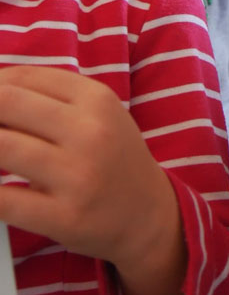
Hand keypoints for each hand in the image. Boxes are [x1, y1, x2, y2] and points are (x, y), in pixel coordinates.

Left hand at [0, 66, 179, 273]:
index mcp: (96, 99)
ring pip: (2, 147)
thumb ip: (49, 97)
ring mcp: (79, 175)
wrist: (148, 212)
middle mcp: (90, 132)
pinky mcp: (66, 217)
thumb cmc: (112, 158)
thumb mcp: (97, 114)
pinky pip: (4, 200)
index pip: (23, 78)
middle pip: (6, 103)